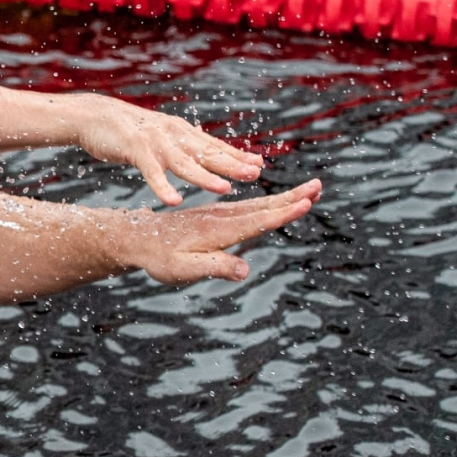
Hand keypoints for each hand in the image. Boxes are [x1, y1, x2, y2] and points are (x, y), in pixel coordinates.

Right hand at [71, 95, 264, 204]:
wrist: (96, 115)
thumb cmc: (131, 130)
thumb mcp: (164, 135)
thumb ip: (186, 145)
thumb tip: (211, 152)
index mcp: (182, 133)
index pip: (214, 145)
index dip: (237, 154)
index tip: (260, 163)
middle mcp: (174, 135)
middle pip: (206, 152)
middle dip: (231, 163)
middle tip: (255, 173)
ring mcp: (155, 142)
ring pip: (184, 162)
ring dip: (204, 176)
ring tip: (223, 189)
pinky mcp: (135, 150)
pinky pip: (151, 172)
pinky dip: (162, 186)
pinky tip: (173, 201)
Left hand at [117, 179, 321, 283]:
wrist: (136, 237)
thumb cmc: (158, 257)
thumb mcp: (183, 268)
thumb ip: (213, 267)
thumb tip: (244, 270)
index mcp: (218, 229)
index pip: (257, 221)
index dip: (283, 214)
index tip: (306, 203)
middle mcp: (221, 217)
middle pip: (263, 207)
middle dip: (293, 197)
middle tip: (320, 186)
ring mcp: (219, 214)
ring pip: (258, 205)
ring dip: (285, 198)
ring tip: (309, 191)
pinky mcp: (216, 215)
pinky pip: (247, 207)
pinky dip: (267, 203)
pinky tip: (278, 202)